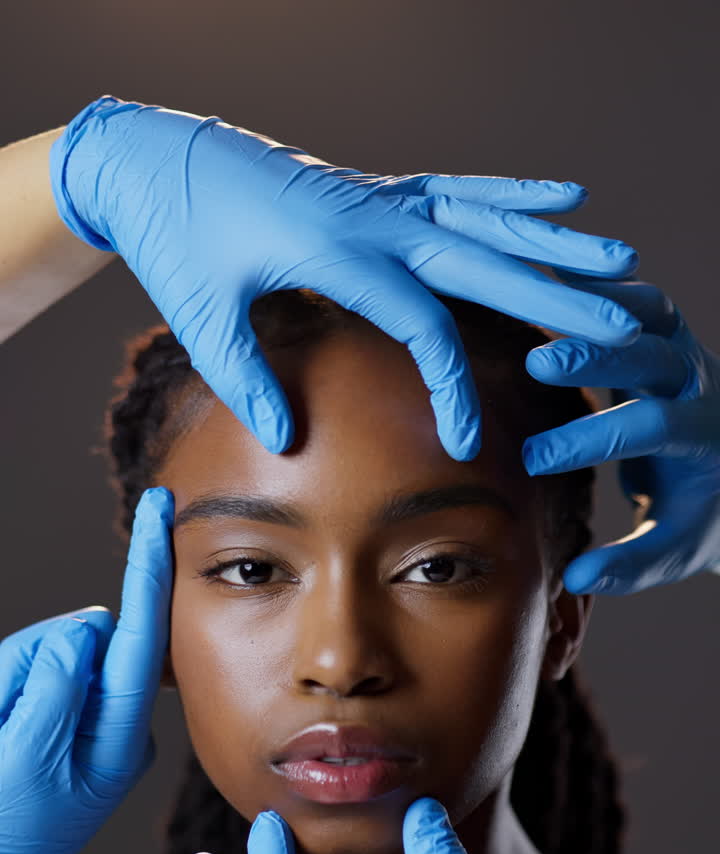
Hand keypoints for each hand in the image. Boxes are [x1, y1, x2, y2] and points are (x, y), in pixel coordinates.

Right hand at [0, 485, 172, 853]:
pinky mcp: (51, 715)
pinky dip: (3, 688)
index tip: (166, 508)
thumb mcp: (25, 757)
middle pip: (81, 639)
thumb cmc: (2, 831)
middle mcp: (111, 719)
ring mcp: (80, 718)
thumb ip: (58, 683)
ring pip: (47, 649)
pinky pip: (26, 668)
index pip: (144, 635)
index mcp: (122, 735)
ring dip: (9, 679)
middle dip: (31, 660)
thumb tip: (89, 627)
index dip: (151, 568)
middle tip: (0, 726)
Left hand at [49, 94, 642, 460]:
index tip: (469, 441)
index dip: (451, 386)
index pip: (421, 325)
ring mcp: (380, 196)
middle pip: (482, 262)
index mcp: (335, 250)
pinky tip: (563, 195)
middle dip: (553, 299)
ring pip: (484, 220)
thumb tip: (287, 440)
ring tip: (619, 263)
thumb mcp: (200, 315)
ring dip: (552, 244)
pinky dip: (512, 195)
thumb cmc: (176, 239)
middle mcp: (372, 217)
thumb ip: (246, 378)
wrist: (154, 158)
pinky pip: (459, 191)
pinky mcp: (377, 189)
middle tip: (616, 326)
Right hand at [522, 275, 719, 592]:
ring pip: (648, 310)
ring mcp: (686, 350)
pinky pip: (632, 300)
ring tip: (532, 297)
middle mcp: (702, 382)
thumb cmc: (703, 516)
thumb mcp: (675, 550)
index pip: (651, 428)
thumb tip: (577, 578)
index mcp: (708, 436)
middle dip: (596, 357)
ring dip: (592, 303)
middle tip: (537, 365)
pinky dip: (589, 287)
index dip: (592, 440)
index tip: (533, 460)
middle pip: (654, 355)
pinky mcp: (666, 333)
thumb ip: (630, 564)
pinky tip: (539, 276)